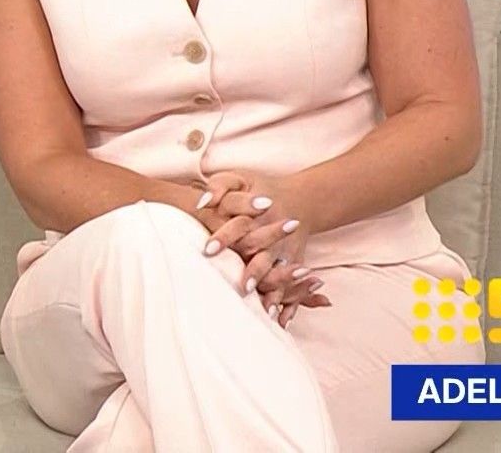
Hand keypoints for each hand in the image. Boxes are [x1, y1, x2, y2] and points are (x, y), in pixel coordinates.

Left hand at [189, 173, 331, 321]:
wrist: (299, 200)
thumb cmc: (258, 189)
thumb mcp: (238, 179)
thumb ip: (219, 187)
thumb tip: (201, 201)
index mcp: (256, 214)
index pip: (239, 225)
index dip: (225, 237)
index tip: (208, 250)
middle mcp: (273, 236)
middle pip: (263, 254)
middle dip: (255, 271)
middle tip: (243, 287)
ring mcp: (285, 253)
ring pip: (281, 274)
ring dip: (274, 291)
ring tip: (264, 309)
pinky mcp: (294, 265)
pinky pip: (295, 288)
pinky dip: (291, 305)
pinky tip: (281, 321)